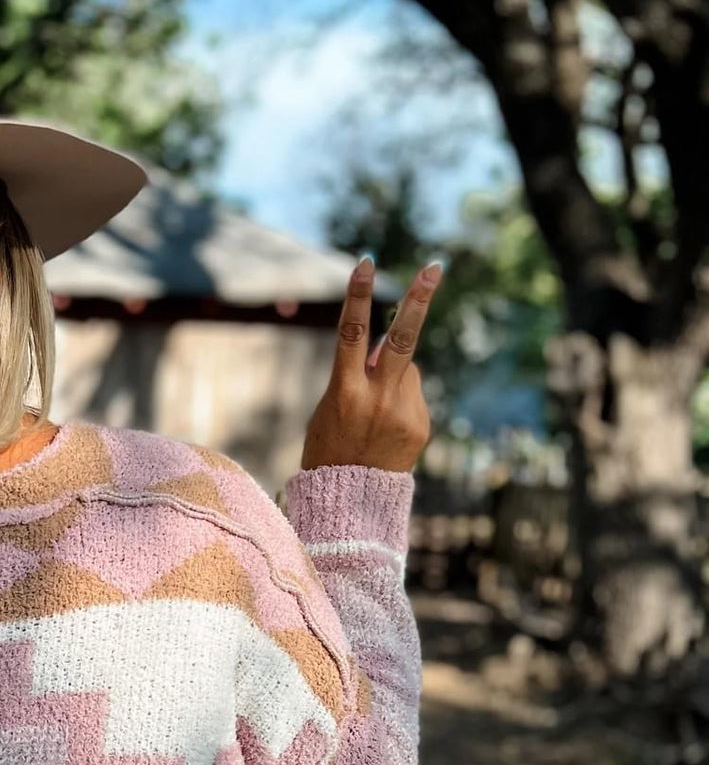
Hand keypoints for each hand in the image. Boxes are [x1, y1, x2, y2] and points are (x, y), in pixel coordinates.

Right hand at [300, 257, 439, 472]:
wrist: (348, 501)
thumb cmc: (329, 448)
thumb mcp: (330, 409)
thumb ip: (356, 376)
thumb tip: (385, 349)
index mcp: (345, 392)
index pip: (352, 333)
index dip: (357, 296)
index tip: (365, 263)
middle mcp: (378, 399)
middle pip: (401, 340)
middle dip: (418, 301)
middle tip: (435, 267)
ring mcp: (403, 412)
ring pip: (406, 371)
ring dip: (393, 378)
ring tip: (374, 415)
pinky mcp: (420, 426)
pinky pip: (413, 395)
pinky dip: (401, 402)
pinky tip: (387, 429)